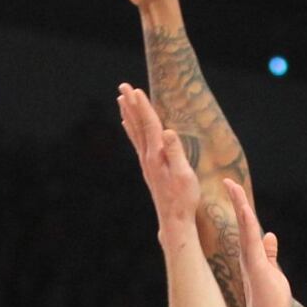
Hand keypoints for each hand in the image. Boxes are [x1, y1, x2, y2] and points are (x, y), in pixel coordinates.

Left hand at [118, 83, 197, 228]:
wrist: (174, 221)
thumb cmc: (183, 198)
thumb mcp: (185, 174)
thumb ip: (175, 151)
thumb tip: (168, 131)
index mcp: (157, 155)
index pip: (149, 124)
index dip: (143, 106)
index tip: (135, 89)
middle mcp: (148, 157)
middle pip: (137, 125)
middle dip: (131, 104)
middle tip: (122, 86)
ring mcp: (146, 163)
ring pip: (135, 133)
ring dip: (129, 114)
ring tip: (122, 100)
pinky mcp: (148, 168)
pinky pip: (137, 143)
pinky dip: (131, 130)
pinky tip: (127, 125)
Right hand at [223, 180, 289, 306]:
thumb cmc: (270, 301)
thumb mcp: (272, 271)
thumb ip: (270, 253)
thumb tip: (270, 235)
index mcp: (252, 255)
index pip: (248, 226)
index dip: (242, 207)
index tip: (235, 190)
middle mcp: (247, 255)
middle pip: (243, 222)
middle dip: (236, 200)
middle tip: (228, 181)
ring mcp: (249, 259)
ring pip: (245, 227)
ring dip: (239, 206)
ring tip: (232, 186)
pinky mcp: (254, 265)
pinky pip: (250, 240)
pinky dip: (247, 223)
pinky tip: (244, 209)